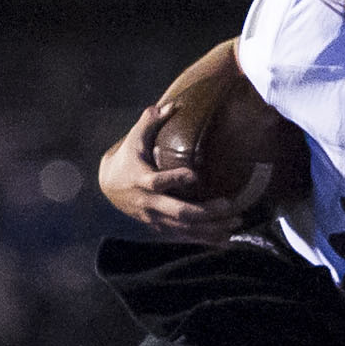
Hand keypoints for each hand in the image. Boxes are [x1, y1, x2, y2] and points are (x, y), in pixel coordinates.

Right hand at [98, 102, 247, 241]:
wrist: (108, 188)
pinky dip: (205, 240)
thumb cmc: (126, 160)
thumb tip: (167, 105)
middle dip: (206, 212)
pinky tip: (225, 240)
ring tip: (236, 223)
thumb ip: (148, 123)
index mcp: (141, 180)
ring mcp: (155, 218)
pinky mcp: (160, 227)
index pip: (158, 182)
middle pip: (179, 212)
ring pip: (185, 229)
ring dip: (212, 229)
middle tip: (230, 205)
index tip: (195, 175)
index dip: (175, 179)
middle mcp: (149, 203)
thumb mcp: (133, 140)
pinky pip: (184, 237)